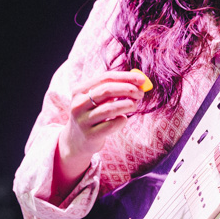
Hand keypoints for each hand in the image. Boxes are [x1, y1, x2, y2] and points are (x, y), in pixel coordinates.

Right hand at [52, 69, 150, 199]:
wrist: (77, 141)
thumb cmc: (93, 115)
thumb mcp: (96, 100)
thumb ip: (113, 88)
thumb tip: (139, 81)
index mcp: (79, 90)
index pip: (105, 78)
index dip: (126, 77)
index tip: (142, 80)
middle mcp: (78, 104)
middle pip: (107, 90)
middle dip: (128, 89)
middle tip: (140, 93)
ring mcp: (83, 121)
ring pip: (110, 108)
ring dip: (128, 105)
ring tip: (134, 105)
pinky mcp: (90, 135)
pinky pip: (112, 125)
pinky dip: (122, 120)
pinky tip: (123, 119)